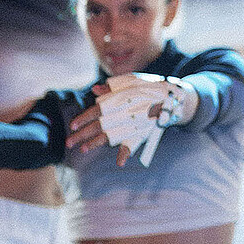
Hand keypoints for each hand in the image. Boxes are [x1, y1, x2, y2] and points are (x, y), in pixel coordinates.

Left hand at [68, 75, 196, 167]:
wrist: (174, 97)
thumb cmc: (151, 87)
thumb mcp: (132, 81)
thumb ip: (114, 86)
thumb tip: (95, 90)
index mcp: (120, 99)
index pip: (97, 110)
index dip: (84, 118)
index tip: (73, 126)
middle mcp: (125, 113)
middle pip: (100, 125)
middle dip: (83, 135)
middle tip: (69, 143)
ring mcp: (133, 124)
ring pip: (111, 136)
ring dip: (96, 143)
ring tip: (84, 149)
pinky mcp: (143, 132)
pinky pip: (133, 144)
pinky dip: (126, 153)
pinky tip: (119, 162)